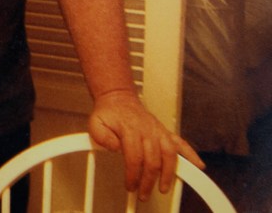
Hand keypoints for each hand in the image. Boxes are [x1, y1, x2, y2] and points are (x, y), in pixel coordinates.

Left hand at [88, 89, 204, 200]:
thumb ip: (102, 136)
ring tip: (164, 188)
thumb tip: (115, 147)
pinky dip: (191, 154)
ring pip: (169, 154)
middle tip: (143, 194)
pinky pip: (180, 143)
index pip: (135, 157)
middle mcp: (147, 130)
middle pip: (152, 160)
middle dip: (149, 181)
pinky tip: (199, 166)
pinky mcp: (165, 132)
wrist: (118, 99)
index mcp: (130, 129)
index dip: (133, 175)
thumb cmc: (108, 114)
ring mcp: (158, 131)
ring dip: (168, 173)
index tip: (130, 186)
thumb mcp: (96, 123)